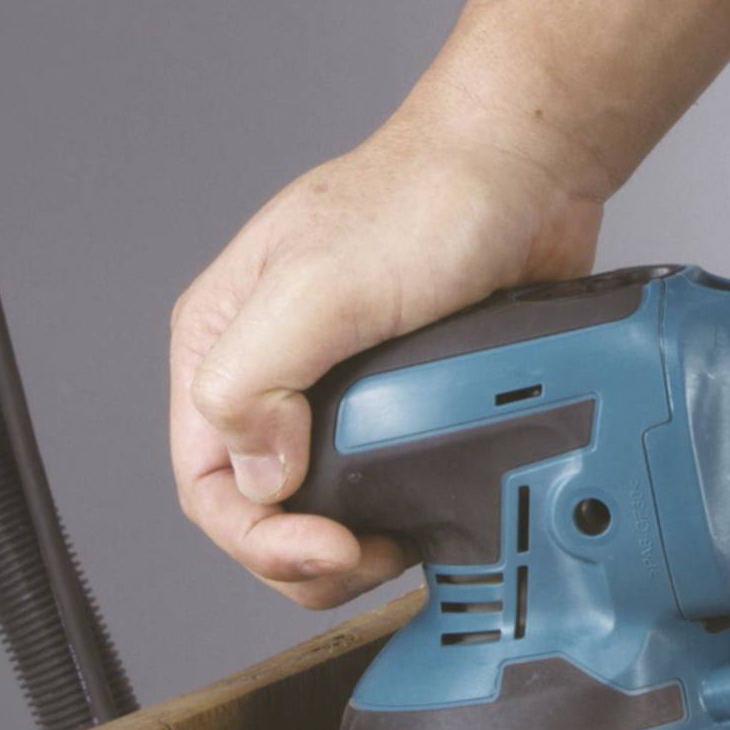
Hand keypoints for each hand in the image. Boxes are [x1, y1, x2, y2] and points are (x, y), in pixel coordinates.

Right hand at [170, 90, 604, 607]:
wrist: (525, 172)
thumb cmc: (423, 201)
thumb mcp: (318, 287)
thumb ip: (254, 378)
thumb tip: (253, 475)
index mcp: (222, 340)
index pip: (204, 480)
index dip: (257, 538)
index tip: (329, 549)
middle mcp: (270, 368)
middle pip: (258, 508)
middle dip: (304, 556)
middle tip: (370, 557)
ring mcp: (337, 388)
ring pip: (319, 506)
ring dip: (352, 547)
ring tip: (399, 544)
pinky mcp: (400, 398)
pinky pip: (382, 483)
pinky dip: (397, 517)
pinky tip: (427, 518)